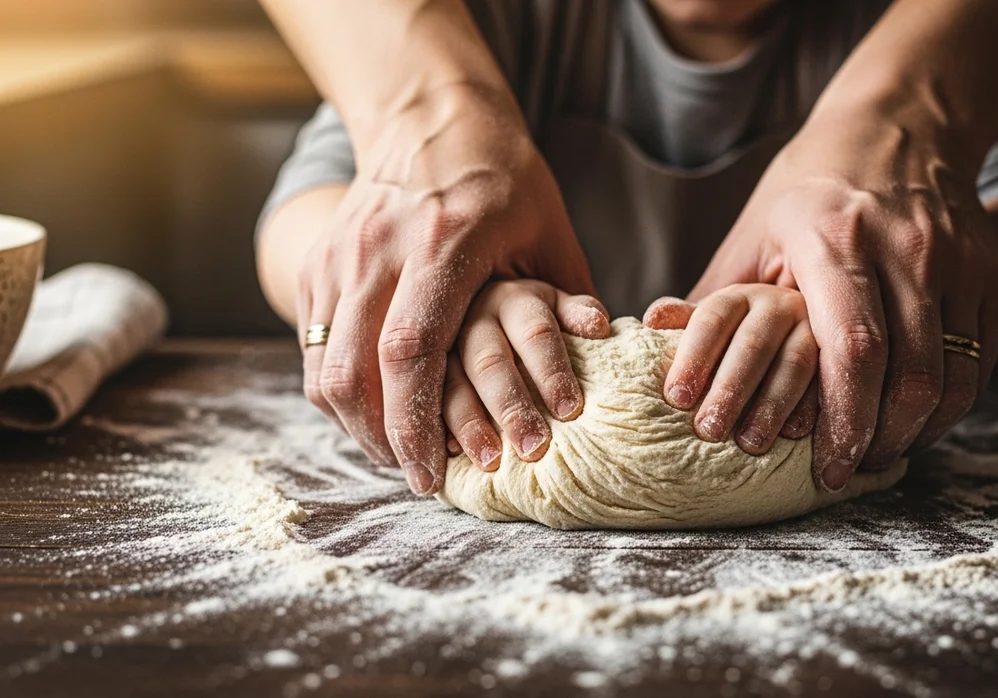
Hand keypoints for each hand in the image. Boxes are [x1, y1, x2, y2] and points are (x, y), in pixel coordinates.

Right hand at [297, 84, 594, 495]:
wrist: (430, 115)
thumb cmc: (504, 177)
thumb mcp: (551, 231)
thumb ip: (569, 302)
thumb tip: (601, 369)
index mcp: (443, 242)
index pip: (410, 348)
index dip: (415, 421)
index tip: (434, 474)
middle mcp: (379, 249)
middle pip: (354, 369)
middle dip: (382, 440)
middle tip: (418, 479)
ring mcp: (340, 254)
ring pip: (323, 365)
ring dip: (355, 424)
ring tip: (396, 456)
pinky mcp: (319, 261)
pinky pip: (313, 345)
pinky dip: (338, 391)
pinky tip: (373, 414)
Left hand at [643, 285, 817, 455]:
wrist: (809, 315)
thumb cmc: (747, 331)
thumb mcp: (718, 315)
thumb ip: (688, 318)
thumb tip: (653, 318)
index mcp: (743, 295)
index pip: (712, 319)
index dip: (693, 357)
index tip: (676, 398)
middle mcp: (782, 305)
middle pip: (752, 345)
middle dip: (731, 389)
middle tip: (708, 430)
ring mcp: (816, 329)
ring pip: (796, 363)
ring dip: (772, 405)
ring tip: (750, 443)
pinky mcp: (843, 358)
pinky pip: (833, 380)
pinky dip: (817, 410)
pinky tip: (799, 436)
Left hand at [691, 107, 997, 489]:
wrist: (899, 127)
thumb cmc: (810, 189)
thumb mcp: (753, 230)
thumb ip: (715, 297)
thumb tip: (656, 346)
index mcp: (836, 237)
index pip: (852, 349)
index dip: (841, 420)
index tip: (822, 468)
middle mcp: (905, 248)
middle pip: (907, 375)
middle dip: (877, 441)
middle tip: (846, 472)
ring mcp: (957, 261)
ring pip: (950, 376)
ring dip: (915, 432)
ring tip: (878, 456)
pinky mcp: (989, 274)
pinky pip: (977, 361)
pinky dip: (948, 406)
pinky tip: (914, 424)